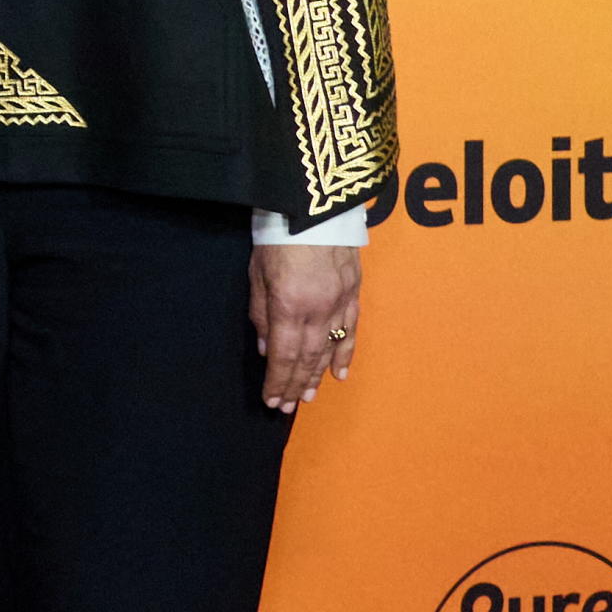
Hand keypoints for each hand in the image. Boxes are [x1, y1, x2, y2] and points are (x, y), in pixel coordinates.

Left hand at [251, 241, 359, 414]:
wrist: (315, 205)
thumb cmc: (278, 236)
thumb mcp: (257, 274)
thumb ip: (261, 314)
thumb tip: (266, 349)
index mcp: (289, 305)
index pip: (283, 355)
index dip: (278, 381)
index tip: (272, 401)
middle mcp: (317, 309)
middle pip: (306, 357)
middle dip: (296, 384)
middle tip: (288, 407)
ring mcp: (339, 302)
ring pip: (329, 348)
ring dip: (317, 375)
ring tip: (308, 397)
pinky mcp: (353, 292)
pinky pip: (350, 330)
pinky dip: (345, 354)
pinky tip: (339, 373)